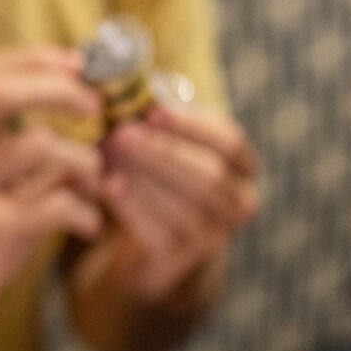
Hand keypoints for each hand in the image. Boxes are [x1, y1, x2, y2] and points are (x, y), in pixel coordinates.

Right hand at [0, 46, 105, 350]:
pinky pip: (50, 203)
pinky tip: (89, 226)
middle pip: (0, 93)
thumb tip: (85, 145)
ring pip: (36, 144)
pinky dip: (83, 212)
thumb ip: (26, 168)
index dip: (33, 59)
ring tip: (96, 182)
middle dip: (56, 89)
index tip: (76, 61)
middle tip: (93, 106)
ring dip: (82, 159)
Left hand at [93, 102, 259, 298]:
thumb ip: (156, 122)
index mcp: (242, 168)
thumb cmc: (157, 184)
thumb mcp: (165, 148)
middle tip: (122, 134)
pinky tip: (109, 186)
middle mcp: (239, 203)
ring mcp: (216, 236)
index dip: (192, 125)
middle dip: (163, 151)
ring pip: (185, 204)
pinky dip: (133, 207)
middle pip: (209, 174)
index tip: (153, 110)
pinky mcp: (184, 261)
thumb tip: (130, 88)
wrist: (153, 252)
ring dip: (143, 176)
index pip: (231, 141)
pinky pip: (161, 232)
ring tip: (107, 156)